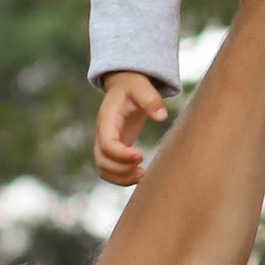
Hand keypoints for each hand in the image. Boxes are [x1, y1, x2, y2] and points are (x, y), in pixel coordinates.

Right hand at [94, 69, 170, 189]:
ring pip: (104, 169)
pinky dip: (122, 178)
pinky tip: (140, 176)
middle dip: (121, 170)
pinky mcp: (114, 150)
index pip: (107, 145)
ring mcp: (105, 143)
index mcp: (107, 120)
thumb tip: (161, 115)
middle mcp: (102, 134)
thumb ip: (151, 99)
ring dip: (121, 178)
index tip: (141, 155)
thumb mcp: (141, 87)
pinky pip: (110, 170)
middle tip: (142, 170)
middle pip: (102, 161)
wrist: (125, 86)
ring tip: (142, 176)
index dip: (121, 155)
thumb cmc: (133, 86)